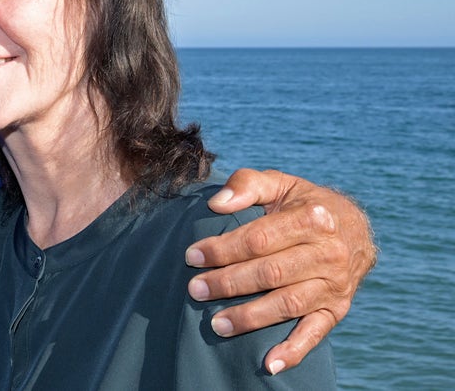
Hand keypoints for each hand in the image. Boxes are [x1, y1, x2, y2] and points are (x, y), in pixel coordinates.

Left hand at [184, 168, 375, 374]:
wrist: (355, 228)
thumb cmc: (304, 204)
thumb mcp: (280, 183)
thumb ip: (248, 185)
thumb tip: (216, 204)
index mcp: (313, 218)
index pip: (260, 239)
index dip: (223, 249)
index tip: (192, 256)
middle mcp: (329, 253)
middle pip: (270, 273)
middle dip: (228, 283)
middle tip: (195, 290)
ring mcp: (335, 285)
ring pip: (288, 305)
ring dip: (250, 317)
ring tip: (216, 324)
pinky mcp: (337, 310)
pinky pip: (315, 333)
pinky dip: (293, 351)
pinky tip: (269, 364)